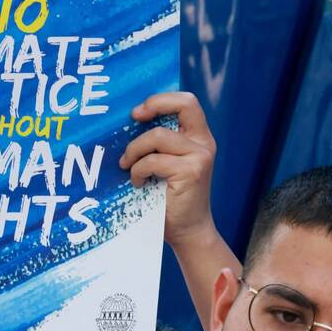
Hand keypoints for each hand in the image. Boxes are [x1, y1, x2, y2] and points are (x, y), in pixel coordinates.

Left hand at [119, 92, 217, 245]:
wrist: (186, 230)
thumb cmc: (169, 198)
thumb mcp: (165, 163)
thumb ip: (157, 143)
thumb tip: (128, 122)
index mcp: (198, 137)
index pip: (187, 102)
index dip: (161, 100)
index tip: (138, 113)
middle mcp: (203, 143)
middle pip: (182, 105)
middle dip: (152, 108)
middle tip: (133, 120)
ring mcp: (199, 156)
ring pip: (157, 137)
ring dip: (135, 151)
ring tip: (129, 168)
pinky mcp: (191, 172)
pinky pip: (152, 161)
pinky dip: (137, 171)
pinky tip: (138, 183)